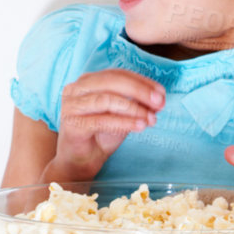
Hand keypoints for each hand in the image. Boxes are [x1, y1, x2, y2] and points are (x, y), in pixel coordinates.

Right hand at [49, 70, 164, 180]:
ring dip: (134, 108)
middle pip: (112, 81)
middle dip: (139, 91)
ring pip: (107, 99)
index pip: (118, 74)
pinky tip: (139, 126)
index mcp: (88, 80)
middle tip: (159, 102)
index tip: (161, 92)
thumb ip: (136, 103)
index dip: (141, 81)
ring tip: (151, 118)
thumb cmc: (100, 134)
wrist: (82, 160)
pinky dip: (124, 122)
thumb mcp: (122, 114)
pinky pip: (102, 120)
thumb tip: (158, 97)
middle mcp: (77, 89)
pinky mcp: (73, 124)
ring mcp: (72, 106)